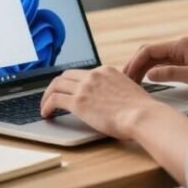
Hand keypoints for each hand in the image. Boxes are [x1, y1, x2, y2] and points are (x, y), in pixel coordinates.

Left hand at [39, 66, 171, 139]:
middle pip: (66, 75)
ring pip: (56, 85)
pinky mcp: (78, 102)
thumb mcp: (128, 91)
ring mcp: (85, 87)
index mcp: (105, 71)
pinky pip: (54, 99)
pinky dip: (46, 105)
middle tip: (52, 96)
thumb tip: (111, 101)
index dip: (72, 82)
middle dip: (56, 85)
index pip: (82, 73)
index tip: (68, 90)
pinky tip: (46, 114)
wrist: (142, 116)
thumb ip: (116, 90)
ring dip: (47, 95)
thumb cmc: (141, 110)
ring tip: (45, 106)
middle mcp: (93, 75)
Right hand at [123, 37, 187, 92]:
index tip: (127, 77)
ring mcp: (183, 51)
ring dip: (143, 67)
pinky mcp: (187, 58)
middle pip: (150, 51)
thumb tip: (149, 74)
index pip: (149, 50)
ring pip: (156, 56)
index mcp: (180, 45)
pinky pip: (164, 61)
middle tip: (125, 80)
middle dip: (135, 64)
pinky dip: (153, 68)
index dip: (135, 63)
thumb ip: (170, 74)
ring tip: (133, 81)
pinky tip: (148, 78)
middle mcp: (179, 45)